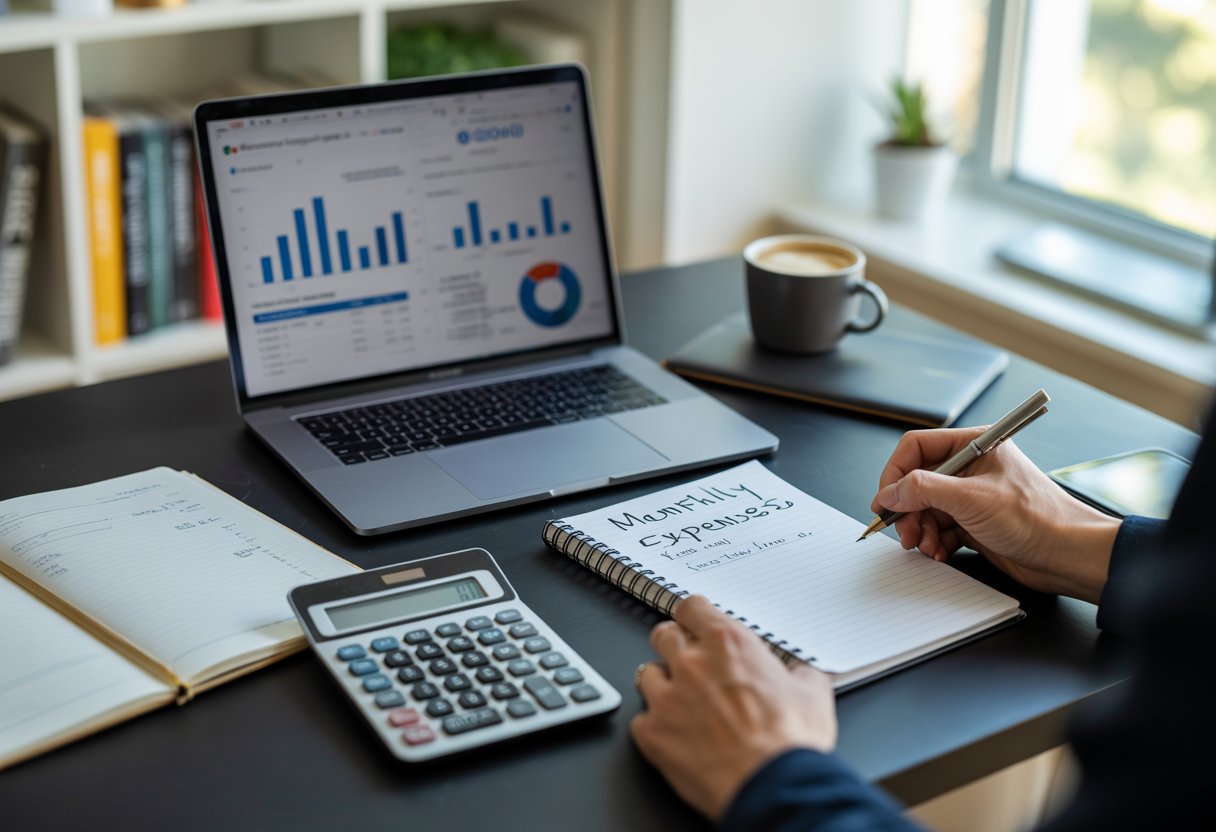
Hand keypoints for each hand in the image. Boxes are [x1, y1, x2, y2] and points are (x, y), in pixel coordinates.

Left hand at [629, 595, 835, 820]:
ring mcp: (668, 697)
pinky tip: (675, 737)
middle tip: (690, 665)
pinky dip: (655, 727)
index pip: (692, 608)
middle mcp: (692, 663)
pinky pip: (641, 720)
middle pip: (663, 635)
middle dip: (674, 646)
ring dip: (663, 685)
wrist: (772, 786)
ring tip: (682, 704)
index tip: (696, 625)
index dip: (694, 617)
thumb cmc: (790, 743)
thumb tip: (802, 676)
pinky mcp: (652, 733)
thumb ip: (800, 674)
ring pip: (647, 673)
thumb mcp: (813, 695)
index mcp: (728, 644)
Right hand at [871, 427, 1121, 603]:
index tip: (885, 499)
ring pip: (926, 509)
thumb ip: (924, 490)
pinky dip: (934, 542)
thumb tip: (890, 492)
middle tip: (905, 531)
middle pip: (917, 482)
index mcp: (974, 446)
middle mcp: (970, 468)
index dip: (895, 473)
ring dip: (921, 530)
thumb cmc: (1039, 518)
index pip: (917, 448)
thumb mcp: (972, 498)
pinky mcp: (975, 523)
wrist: (1069, 556)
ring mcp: (972, 497)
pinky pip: (940, 529)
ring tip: (926, 546)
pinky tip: (940, 552)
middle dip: (908, 509)